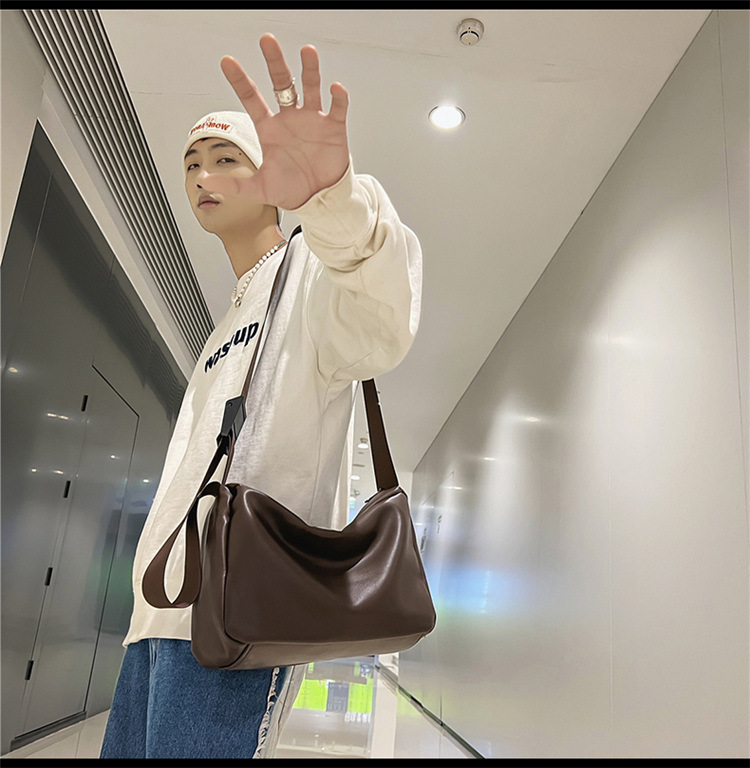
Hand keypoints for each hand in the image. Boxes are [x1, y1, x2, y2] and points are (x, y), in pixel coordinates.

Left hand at [201, 34, 349, 210]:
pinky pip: (337, 107)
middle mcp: (290, 118)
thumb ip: (233, 185)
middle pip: (282, 82)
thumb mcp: (259, 189)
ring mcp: (312, 120)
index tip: (227, 61)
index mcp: (270, 129)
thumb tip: (204, 180)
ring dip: (309, 69)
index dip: (239, 80)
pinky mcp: (333, 127)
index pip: (251, 98)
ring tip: (307, 52)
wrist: (319, 200)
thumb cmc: (291, 190)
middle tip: (267, 41)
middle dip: (275, 61)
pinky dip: (337, 97)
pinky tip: (334, 88)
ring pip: (310, 87)